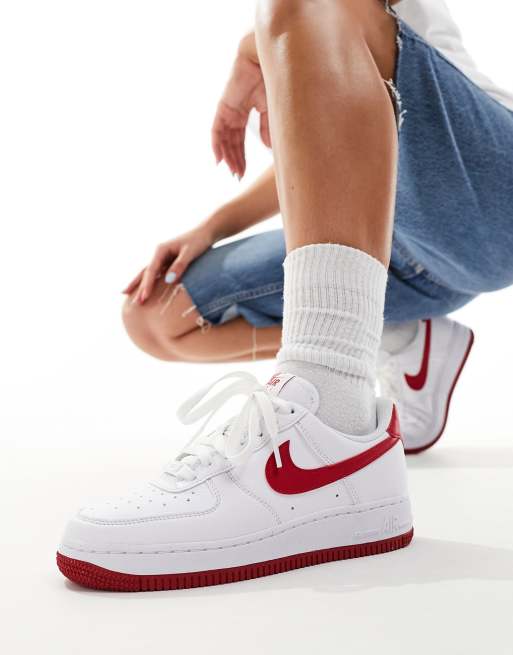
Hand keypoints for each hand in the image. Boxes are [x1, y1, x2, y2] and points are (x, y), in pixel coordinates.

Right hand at [123, 226, 214, 303]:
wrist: (206, 232)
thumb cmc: (198, 241)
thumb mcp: (190, 252)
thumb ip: (179, 265)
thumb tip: (169, 280)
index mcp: (161, 250)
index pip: (151, 270)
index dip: (146, 285)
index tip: (143, 297)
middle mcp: (159, 253)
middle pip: (145, 272)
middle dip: (137, 286)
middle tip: (131, 301)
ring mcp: (163, 258)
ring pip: (149, 273)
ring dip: (140, 284)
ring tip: (127, 294)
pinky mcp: (169, 262)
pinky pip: (157, 274)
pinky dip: (150, 282)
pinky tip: (146, 289)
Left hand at [212, 50, 269, 179]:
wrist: (266, 61)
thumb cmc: (272, 80)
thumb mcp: (271, 110)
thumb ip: (268, 129)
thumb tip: (269, 148)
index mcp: (245, 112)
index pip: (240, 140)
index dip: (242, 157)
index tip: (243, 172)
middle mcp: (234, 112)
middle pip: (232, 142)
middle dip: (235, 160)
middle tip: (238, 176)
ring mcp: (227, 110)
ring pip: (224, 139)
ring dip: (228, 156)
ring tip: (233, 172)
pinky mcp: (223, 107)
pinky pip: (216, 130)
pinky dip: (217, 145)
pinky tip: (219, 160)